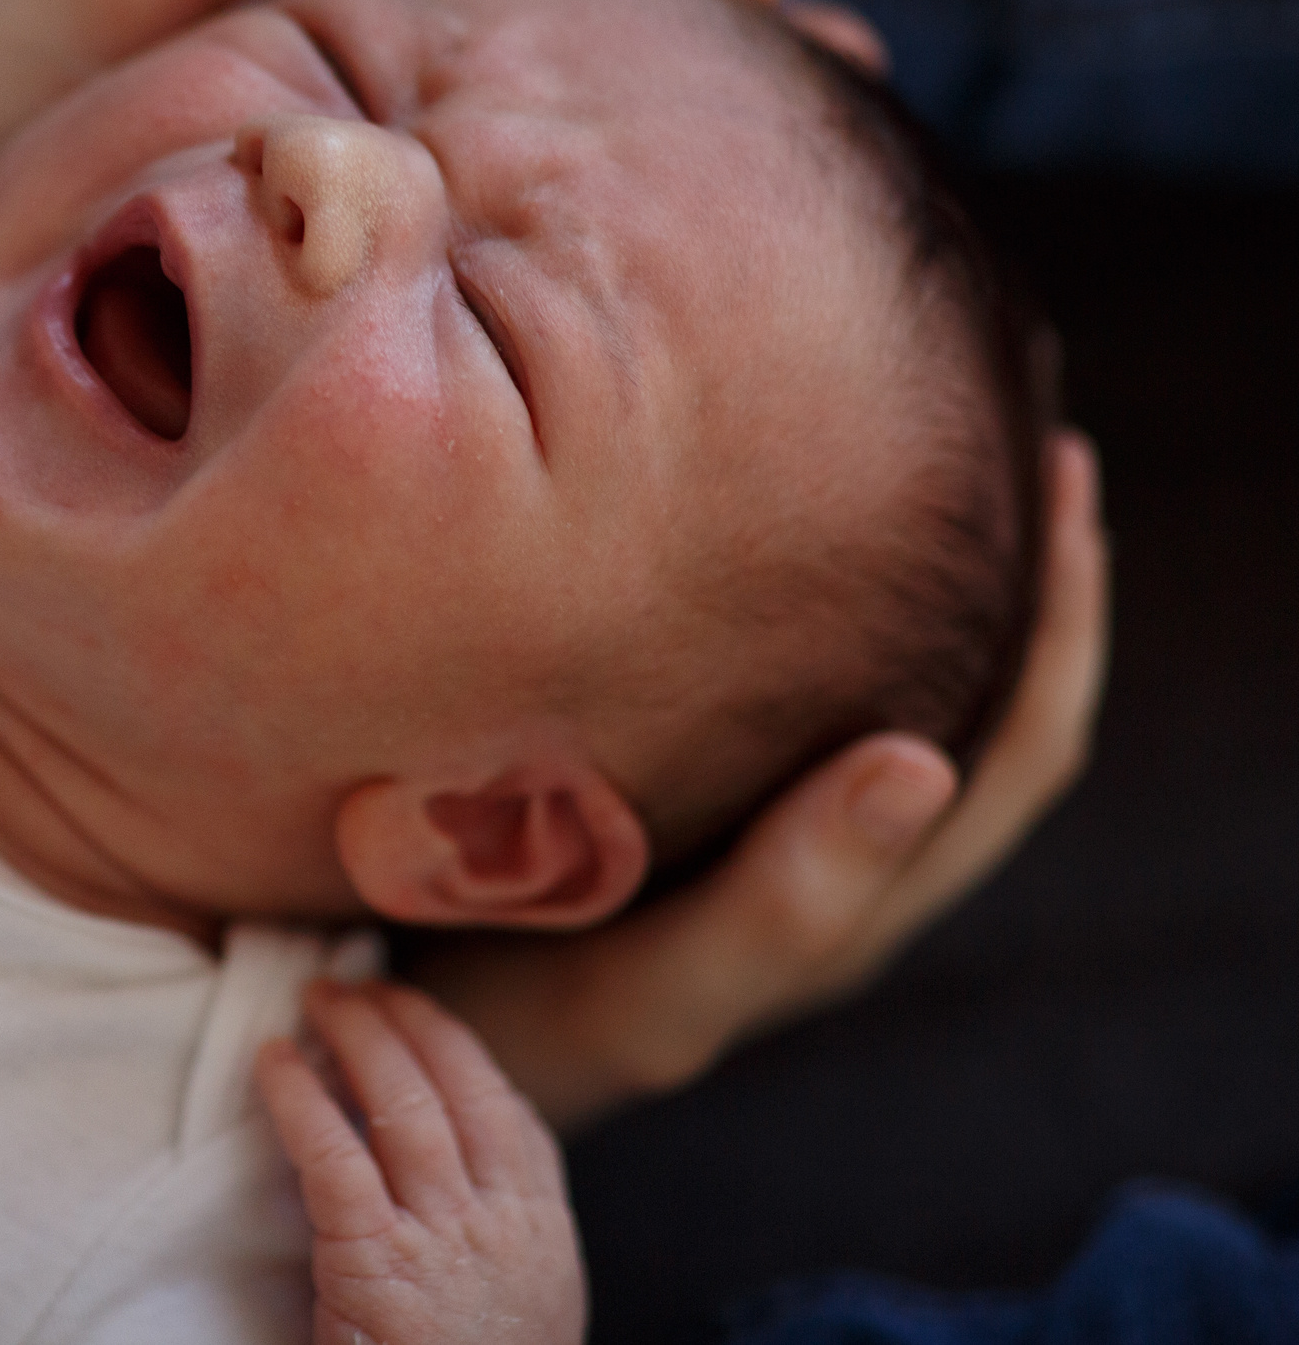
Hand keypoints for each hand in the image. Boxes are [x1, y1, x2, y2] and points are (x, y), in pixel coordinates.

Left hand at [0, 0, 787, 388]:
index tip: (772, 2)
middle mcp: (360, 90)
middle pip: (581, 40)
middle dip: (713, 54)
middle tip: (847, 99)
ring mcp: (345, 207)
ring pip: (545, 173)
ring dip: (671, 172)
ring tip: (803, 216)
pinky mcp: (317, 315)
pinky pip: (473, 288)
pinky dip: (565, 295)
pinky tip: (643, 336)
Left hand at [259, 982, 586, 1344]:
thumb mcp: (527, 1309)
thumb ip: (501, 1241)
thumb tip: (460, 1179)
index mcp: (542, 1235)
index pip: (512, 1114)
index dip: (460, 1053)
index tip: (421, 1018)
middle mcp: (504, 1223)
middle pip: (458, 1086)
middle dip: (407, 1023)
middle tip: (360, 987)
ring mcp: (444, 1241)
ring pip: (402, 1103)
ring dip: (358, 1036)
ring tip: (319, 999)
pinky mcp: (376, 1264)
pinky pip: (332, 1154)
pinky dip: (300, 1099)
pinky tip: (275, 1061)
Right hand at [408, 431, 1108, 1131]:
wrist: (426, 1056)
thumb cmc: (535, 1036)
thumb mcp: (662, 991)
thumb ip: (789, 902)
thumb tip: (925, 764)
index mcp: (860, 904)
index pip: (1021, 750)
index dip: (1068, 623)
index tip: (1062, 468)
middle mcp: (835, 867)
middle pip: (989, 714)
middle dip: (1026, 582)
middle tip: (1020, 435)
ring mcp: (765, 836)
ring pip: (899, 701)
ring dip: (933, 595)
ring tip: (919, 471)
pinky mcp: (688, 808)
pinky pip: (801, 700)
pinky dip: (828, 616)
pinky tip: (773, 549)